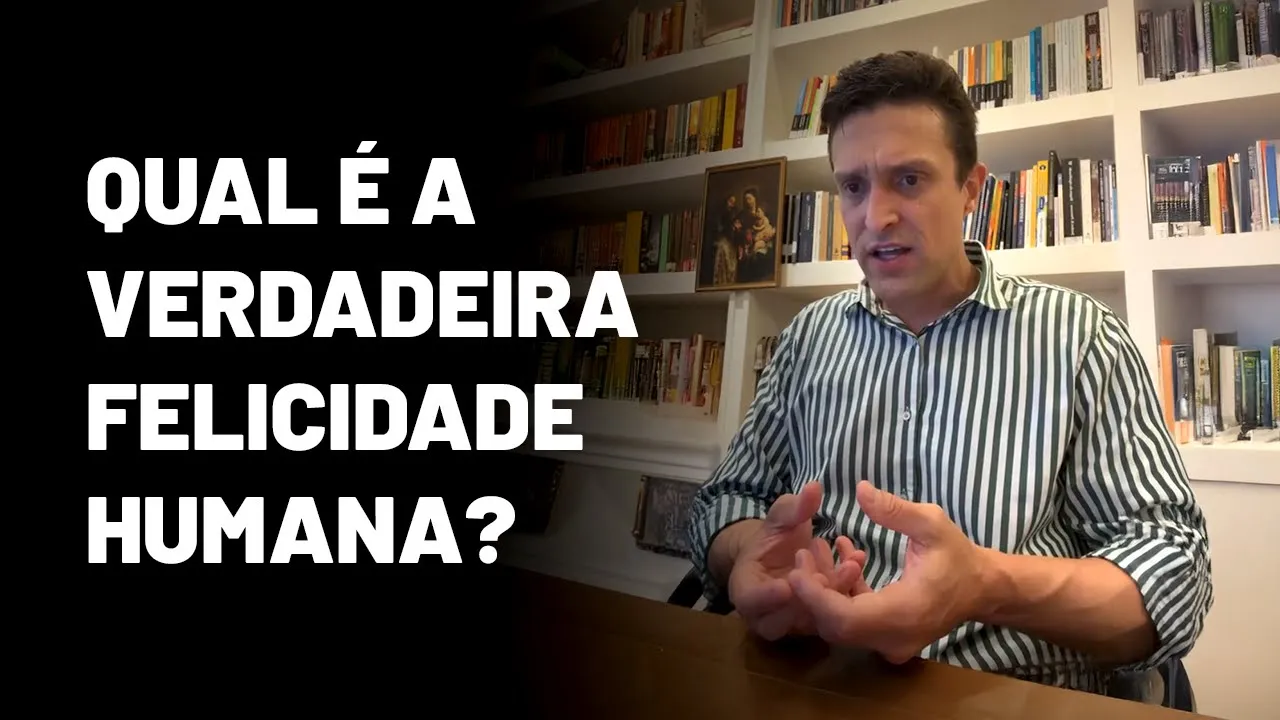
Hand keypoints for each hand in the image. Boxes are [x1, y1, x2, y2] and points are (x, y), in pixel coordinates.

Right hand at [728, 482, 867, 640]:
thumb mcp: (780, 519)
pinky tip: (858, 562)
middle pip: (786, 615)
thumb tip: (814, 486)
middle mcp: (766, 614)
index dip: (767, 595)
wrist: (781, 558)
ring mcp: (792, 624)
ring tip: (851, 563)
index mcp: (746, 590)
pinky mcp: (815, 624)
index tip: (786, 584)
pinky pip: (830, 614)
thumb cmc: (772, 539)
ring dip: (833, 591)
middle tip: (827, 571)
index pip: (752, 600)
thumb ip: (794, 507)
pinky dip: (844, 591)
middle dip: (810, 593)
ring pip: (812, 617)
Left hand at [788, 481, 990, 663]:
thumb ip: (895, 509)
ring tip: (814, 555)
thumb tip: (860, 489)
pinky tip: (842, 560)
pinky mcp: (888, 639)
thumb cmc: (958, 555)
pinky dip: (842, 595)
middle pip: (837, 627)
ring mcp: (892, 643)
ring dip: (824, 593)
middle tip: (801, 557)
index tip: (797, 569)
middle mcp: (895, 637)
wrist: (982, 589)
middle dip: (812, 594)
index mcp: (905, 612)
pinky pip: (856, 622)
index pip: (846, 618)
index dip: (815, 597)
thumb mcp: (932, 524)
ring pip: (843, 627)